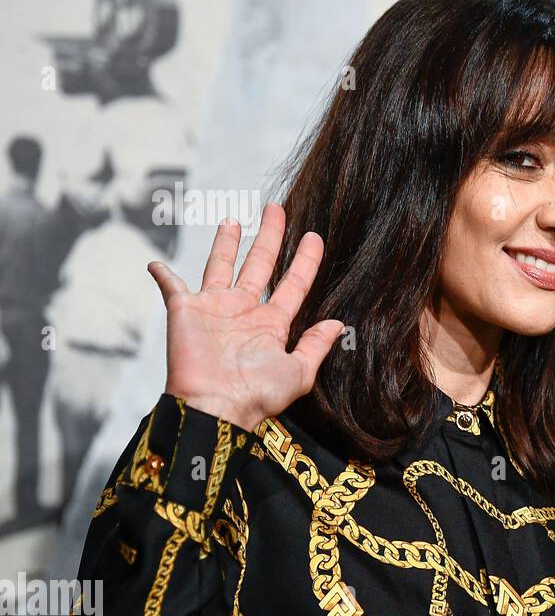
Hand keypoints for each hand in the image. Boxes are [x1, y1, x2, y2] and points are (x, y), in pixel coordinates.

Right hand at [146, 203, 342, 431]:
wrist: (215, 407)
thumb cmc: (257, 396)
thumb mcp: (299, 372)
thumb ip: (316, 345)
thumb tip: (338, 323)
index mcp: (271, 324)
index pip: (293, 283)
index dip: (305, 260)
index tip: (314, 237)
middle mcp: (244, 311)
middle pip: (260, 264)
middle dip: (269, 236)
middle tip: (276, 209)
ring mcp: (214, 309)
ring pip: (221, 266)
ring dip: (226, 244)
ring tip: (233, 220)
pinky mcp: (184, 311)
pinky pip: (171, 287)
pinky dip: (162, 275)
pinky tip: (155, 264)